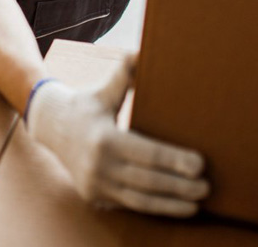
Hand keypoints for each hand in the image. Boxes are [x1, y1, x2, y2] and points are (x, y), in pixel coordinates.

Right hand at [25, 54, 208, 216]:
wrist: (51, 126)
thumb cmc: (87, 104)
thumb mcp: (105, 88)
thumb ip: (126, 71)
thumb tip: (143, 51)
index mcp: (104, 138)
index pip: (147, 152)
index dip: (174, 160)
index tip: (200, 164)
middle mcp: (98, 165)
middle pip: (147, 181)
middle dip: (179, 187)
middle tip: (206, 187)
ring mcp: (95, 184)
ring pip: (139, 200)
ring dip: (170, 204)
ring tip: (196, 204)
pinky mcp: (94, 196)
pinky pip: (128, 204)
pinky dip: (152, 207)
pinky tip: (174, 206)